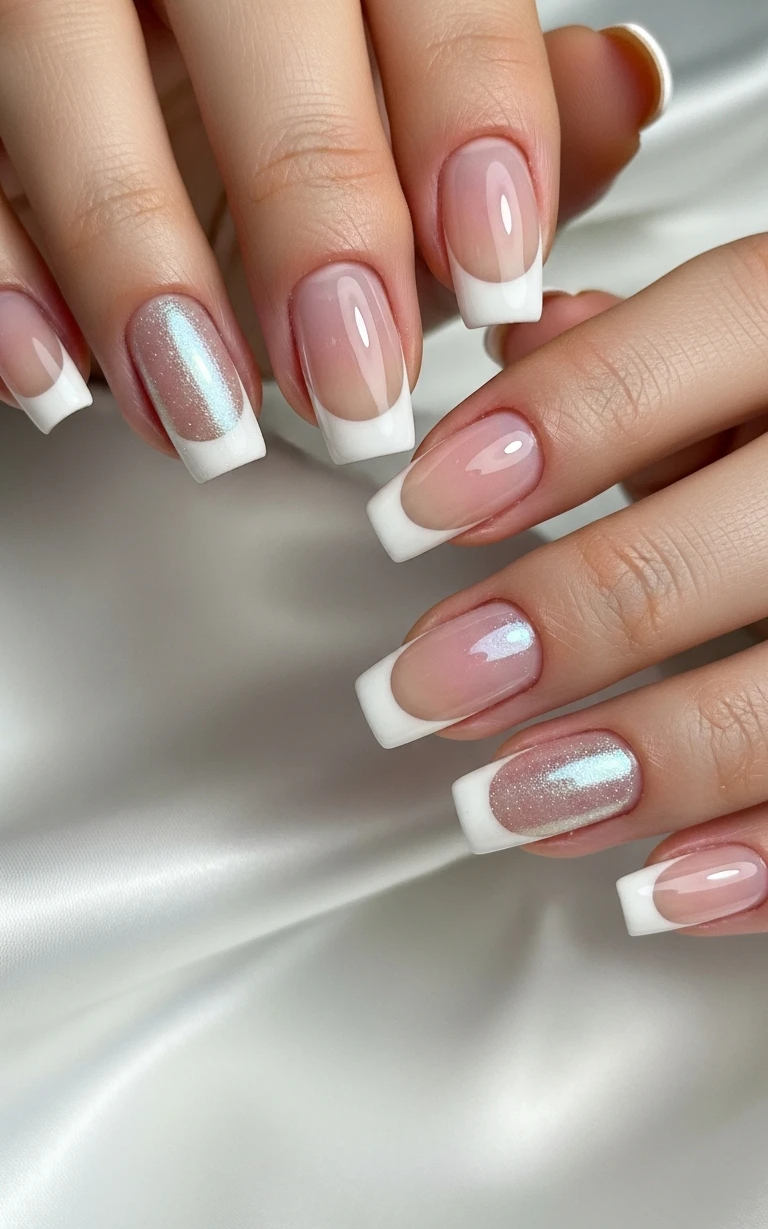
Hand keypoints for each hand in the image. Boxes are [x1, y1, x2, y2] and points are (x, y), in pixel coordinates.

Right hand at [0, 0, 663, 475]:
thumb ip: (512, 96)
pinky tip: (58, 372)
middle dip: (309, 195)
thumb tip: (618, 84)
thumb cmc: (287, 77)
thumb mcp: (411, 86)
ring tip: (204, 409)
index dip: (470, 99)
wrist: (126, 54)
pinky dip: (2, 264)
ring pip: (55, 33)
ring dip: (133, 247)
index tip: (494, 268)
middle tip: (355, 380)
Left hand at [358, 234, 767, 938]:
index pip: (690, 348)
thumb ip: (647, 356)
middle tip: (429, 685)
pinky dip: (757, 859)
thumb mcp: (754, 356)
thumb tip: (520, 341)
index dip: (553, 429)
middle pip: (713, 547)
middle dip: (560, 624)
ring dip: (637, 762)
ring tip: (507, 802)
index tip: (420, 508)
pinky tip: (660, 888)